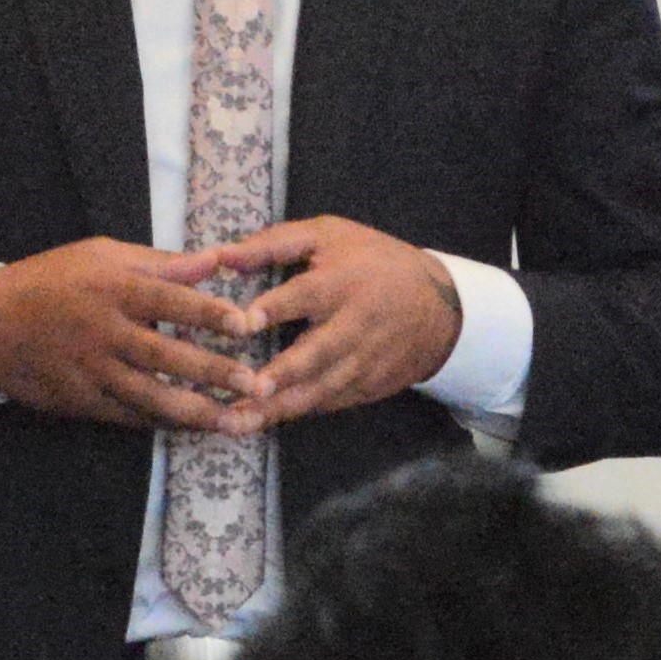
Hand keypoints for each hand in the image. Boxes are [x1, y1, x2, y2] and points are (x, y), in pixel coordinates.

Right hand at [0, 238, 271, 432]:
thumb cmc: (52, 280)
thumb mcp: (101, 255)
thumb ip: (160, 262)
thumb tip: (214, 261)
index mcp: (112, 288)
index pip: (171, 301)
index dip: (211, 314)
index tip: (248, 324)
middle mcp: (105, 332)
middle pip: (168, 356)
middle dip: (214, 372)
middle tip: (256, 383)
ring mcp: (92, 371)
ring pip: (152, 396)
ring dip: (197, 411)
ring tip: (235, 421)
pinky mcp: (82, 400)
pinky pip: (130, 416)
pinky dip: (163, 423)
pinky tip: (194, 427)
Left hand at [201, 217, 462, 421]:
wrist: (439, 306)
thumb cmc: (372, 262)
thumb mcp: (328, 236)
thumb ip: (274, 244)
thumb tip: (221, 255)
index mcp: (341, 281)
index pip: (306, 295)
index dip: (275, 309)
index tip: (244, 322)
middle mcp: (353, 324)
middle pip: (317, 352)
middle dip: (285, 373)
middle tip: (252, 389)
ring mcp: (363, 361)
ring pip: (321, 388)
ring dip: (281, 407)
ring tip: (241, 422)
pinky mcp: (367, 386)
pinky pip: (329, 403)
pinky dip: (298, 413)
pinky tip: (262, 423)